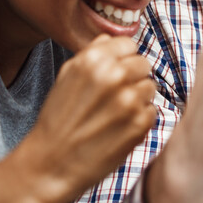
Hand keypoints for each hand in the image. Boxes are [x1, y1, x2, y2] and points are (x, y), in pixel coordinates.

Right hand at [20, 34, 155, 202]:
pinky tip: (119, 128)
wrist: (51, 163)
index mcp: (95, 60)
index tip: (116, 72)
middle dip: (133, 78)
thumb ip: (92, 53)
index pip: (130, 45)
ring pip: (150, 88)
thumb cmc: (58, 119)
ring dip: (138, 99)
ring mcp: (130, 101)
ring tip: (115, 113)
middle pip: (144, 65)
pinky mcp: (140, 124)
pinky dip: (139, 119)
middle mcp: (115, 76)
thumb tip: (112, 38)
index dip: (123, 59)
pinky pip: (152, 111)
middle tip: (115, 96)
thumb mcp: (67, 76)